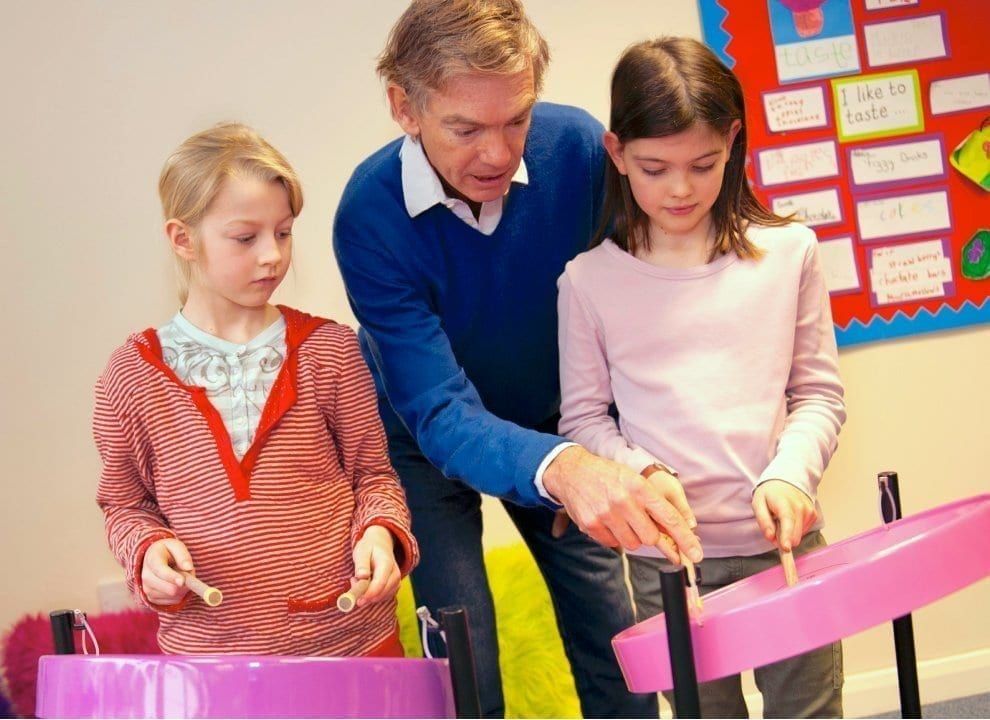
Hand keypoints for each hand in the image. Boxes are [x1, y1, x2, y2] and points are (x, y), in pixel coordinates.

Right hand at [142, 538, 193, 605]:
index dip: (172, 577)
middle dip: (184, 583)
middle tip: (187, 573)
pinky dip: (179, 593)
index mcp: (152, 559)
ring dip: (183, 587)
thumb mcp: (176, 546)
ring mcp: (147, 589)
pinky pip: (173, 601)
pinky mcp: (152, 599)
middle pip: (170, 588)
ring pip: (174, 595)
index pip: (161, 571)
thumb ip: (183, 555)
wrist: (154, 559)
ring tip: (179, 576)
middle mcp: (146, 576)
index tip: (182, 581)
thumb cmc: (168, 552)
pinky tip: (175, 584)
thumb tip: (188, 568)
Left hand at [351, 525, 400, 606]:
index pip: (380, 583)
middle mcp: (395, 574)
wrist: (381, 544)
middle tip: (352, 581)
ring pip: (380, 597)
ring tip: (358, 578)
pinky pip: (381, 597)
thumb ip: (361, 564)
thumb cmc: (369, 548)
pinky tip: (365, 583)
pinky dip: (371, 595)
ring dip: (366, 594)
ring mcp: (396, 581)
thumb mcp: (362, 551)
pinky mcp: (393, 587)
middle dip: (365, 595)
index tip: (357, 600)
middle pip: (381, 593)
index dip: (368, 594)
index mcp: (387, 563)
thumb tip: (361, 576)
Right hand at [543, 446, 701, 562]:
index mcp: (639, 487)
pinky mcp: (591, 525)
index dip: (685, 539)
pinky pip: (613, 544)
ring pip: (632, 544)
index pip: (669, 518)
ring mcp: (606, 514)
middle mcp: (623, 501)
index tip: (696, 554)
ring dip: (630, 536)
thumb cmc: (608, 476)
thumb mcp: (634, 481)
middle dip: (649, 535)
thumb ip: (655, 505)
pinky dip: (613, 537)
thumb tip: (678, 530)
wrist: (572, 471)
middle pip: (650, 537)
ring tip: (620, 518)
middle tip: (639, 523)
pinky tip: (607, 520)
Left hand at [753, 480, 817, 551]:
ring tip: (782, 518)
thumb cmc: (770, 493)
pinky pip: (803, 531)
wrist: (786, 481)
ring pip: (799, 536)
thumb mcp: (758, 503)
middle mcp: (800, 507)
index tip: (786, 548)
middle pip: (794, 535)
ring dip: (789, 532)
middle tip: (774, 524)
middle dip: (783, 537)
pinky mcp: (813, 515)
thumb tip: (770, 536)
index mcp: (784, 503)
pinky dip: (795, 528)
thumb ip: (763, 521)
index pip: (788, 521)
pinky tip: (791, 518)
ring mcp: (809, 511)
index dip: (786, 536)